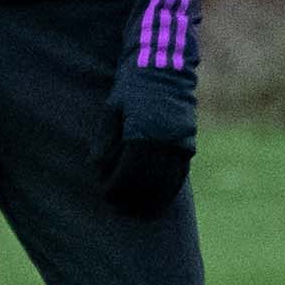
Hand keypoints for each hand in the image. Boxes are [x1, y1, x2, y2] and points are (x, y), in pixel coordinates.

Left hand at [101, 66, 196, 218]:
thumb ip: (105, 140)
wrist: (164, 70)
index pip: (129, 171)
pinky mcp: (189, 145)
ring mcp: (180, 143)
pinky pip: (180, 175)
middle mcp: (164, 140)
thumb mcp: (111, 110)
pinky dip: (169, 192)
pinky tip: (159, 202)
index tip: (107, 196)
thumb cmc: (131, 89)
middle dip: (133, 199)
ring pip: (168, 183)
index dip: (117, 187)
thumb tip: (96, 168)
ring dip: (153, 202)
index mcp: (142, 131)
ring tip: (139, 214)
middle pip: (149, 181)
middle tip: (119, 210)